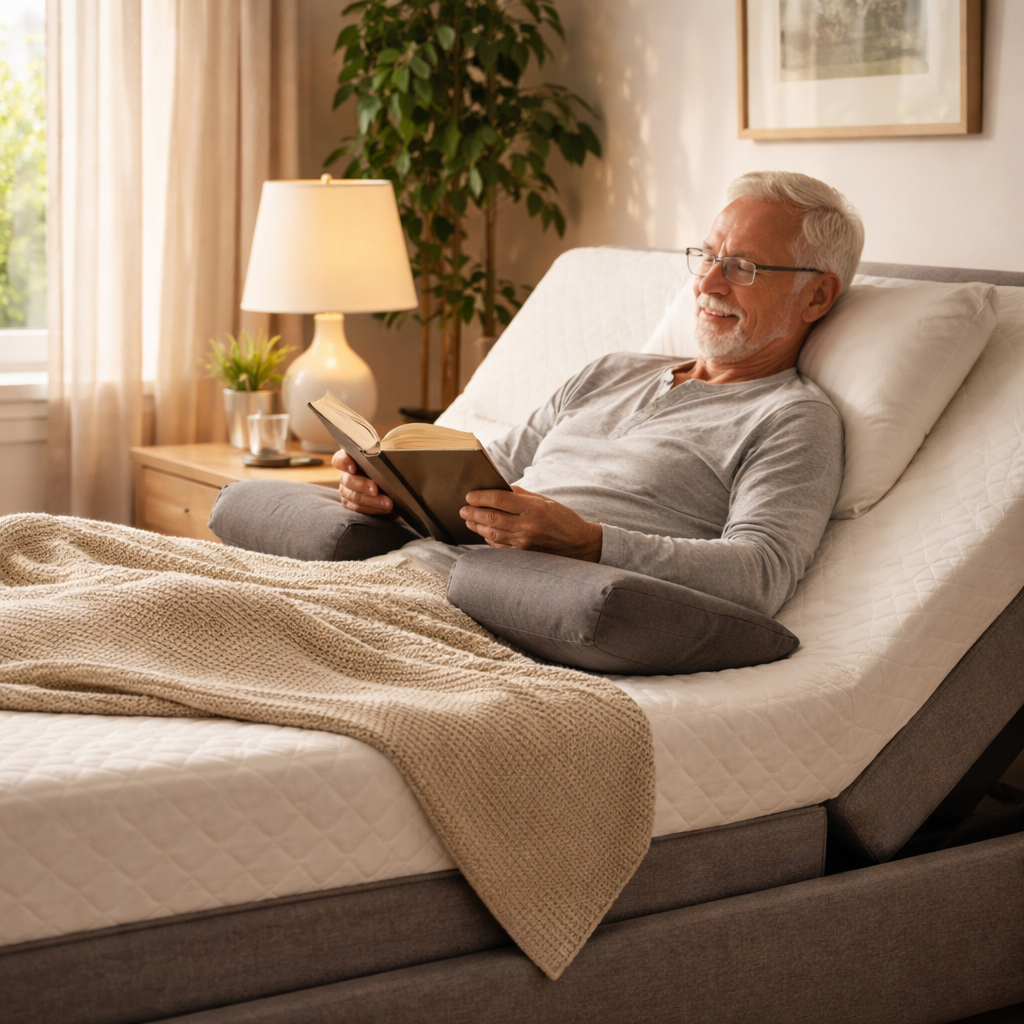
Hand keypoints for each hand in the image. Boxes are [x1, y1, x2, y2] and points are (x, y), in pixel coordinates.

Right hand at [332, 451, 393, 515]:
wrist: (393, 480)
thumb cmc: (388, 464)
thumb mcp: (387, 457)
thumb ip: (385, 454)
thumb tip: (392, 454)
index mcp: (350, 458)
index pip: (340, 459)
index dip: (344, 462)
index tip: (353, 465)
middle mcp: (345, 475)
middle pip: (348, 481)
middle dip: (362, 485)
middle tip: (375, 488)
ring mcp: (347, 491)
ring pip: (354, 498)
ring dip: (372, 501)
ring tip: (388, 504)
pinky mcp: (353, 505)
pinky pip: (360, 510)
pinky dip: (374, 510)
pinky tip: (386, 510)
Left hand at [460, 486, 602, 560]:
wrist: (579, 544)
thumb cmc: (563, 519)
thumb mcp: (545, 501)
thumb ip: (522, 495)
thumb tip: (500, 488)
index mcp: (533, 508)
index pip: (500, 500)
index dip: (481, 497)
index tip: (469, 495)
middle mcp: (527, 525)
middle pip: (492, 517)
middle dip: (473, 512)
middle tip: (463, 508)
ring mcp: (524, 542)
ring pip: (492, 533)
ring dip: (477, 525)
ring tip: (468, 519)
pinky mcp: (523, 554)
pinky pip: (499, 546)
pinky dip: (488, 538)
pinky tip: (482, 531)